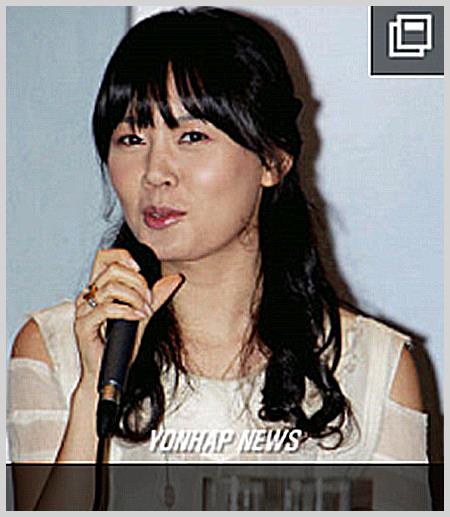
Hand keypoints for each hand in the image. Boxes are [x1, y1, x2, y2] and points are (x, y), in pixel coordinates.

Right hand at [74, 249, 183, 381]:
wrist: (107, 374)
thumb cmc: (120, 345)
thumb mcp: (142, 315)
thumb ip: (156, 296)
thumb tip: (176, 277)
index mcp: (98, 288)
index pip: (105, 257)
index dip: (124, 257)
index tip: (142, 271)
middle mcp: (87, 295)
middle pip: (112, 269)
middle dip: (137, 281)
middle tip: (148, 299)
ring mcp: (83, 310)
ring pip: (111, 287)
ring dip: (135, 297)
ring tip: (145, 311)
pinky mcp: (82, 325)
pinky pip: (107, 308)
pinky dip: (128, 310)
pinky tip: (139, 317)